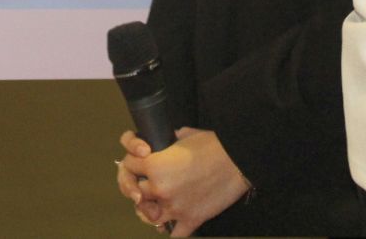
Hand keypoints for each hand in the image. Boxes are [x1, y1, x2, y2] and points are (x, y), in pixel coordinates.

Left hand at [120, 128, 248, 236]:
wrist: (238, 160)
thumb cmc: (212, 145)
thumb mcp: (181, 136)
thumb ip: (165, 141)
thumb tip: (164, 141)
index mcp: (153, 164)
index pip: (127, 165)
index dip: (132, 161)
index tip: (140, 162)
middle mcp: (159, 188)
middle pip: (135, 191)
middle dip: (141, 186)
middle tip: (148, 183)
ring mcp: (174, 207)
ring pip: (148, 215)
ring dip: (150, 210)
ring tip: (155, 205)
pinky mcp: (191, 220)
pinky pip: (173, 234)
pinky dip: (171, 229)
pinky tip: (173, 221)